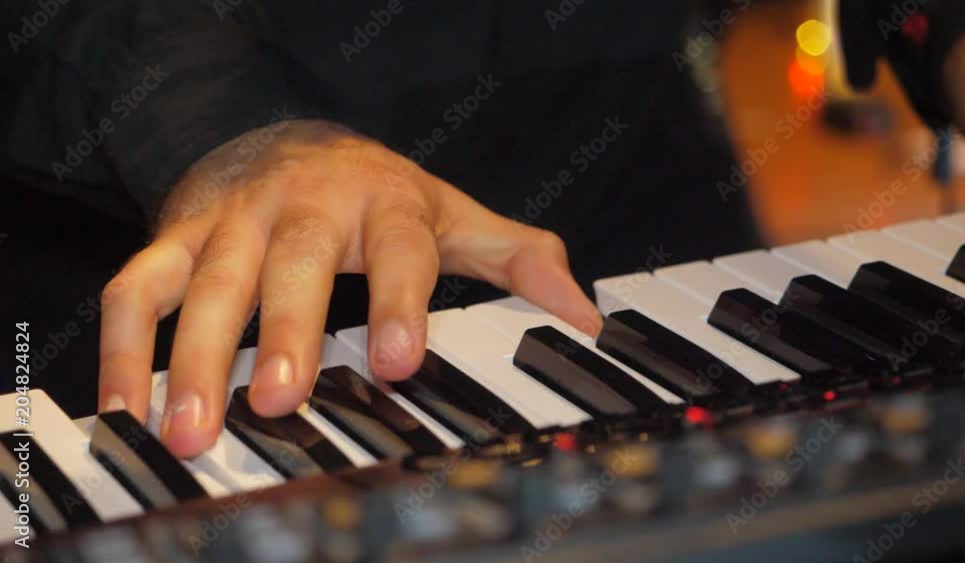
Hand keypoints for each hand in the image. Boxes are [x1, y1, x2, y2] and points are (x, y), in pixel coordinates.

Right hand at [97, 120, 601, 457]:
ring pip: (206, 282)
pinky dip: (124, 346)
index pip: (398, 251)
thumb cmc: (375, 192)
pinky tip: (126, 405)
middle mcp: (306, 207)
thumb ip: (516, 260)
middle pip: (294, 266)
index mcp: (384, 204)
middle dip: (286, 334)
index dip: (398, 303)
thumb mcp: (451, 214)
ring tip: (189, 428)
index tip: (399, 361)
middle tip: (280, 403)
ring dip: (191, 356)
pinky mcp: (179, 234)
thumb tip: (586, 317)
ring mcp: (235, 220)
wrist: (282, 135)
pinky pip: (138, 287)